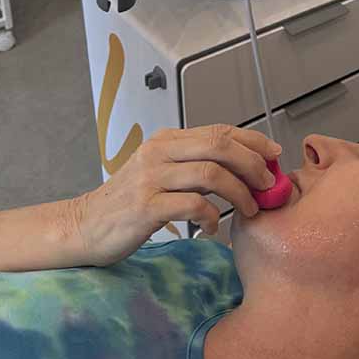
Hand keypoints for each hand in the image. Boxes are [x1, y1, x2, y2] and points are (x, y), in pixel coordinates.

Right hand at [71, 125, 281, 264]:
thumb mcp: (163, 173)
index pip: (220, 130)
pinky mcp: (144, 207)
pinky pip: (192, 205)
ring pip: (211, 174)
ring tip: (249, 209)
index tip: (274, 154)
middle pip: (219, 145)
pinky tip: (214, 227)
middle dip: (252, 163)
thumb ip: (197, 165)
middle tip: (268, 184)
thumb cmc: (129, 203)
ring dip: (239, 192)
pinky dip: (212, 216)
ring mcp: (150, 178)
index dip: (253, 140)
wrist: (83, 227)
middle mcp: (159, 152)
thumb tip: (247, 167)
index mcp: (167, 140)